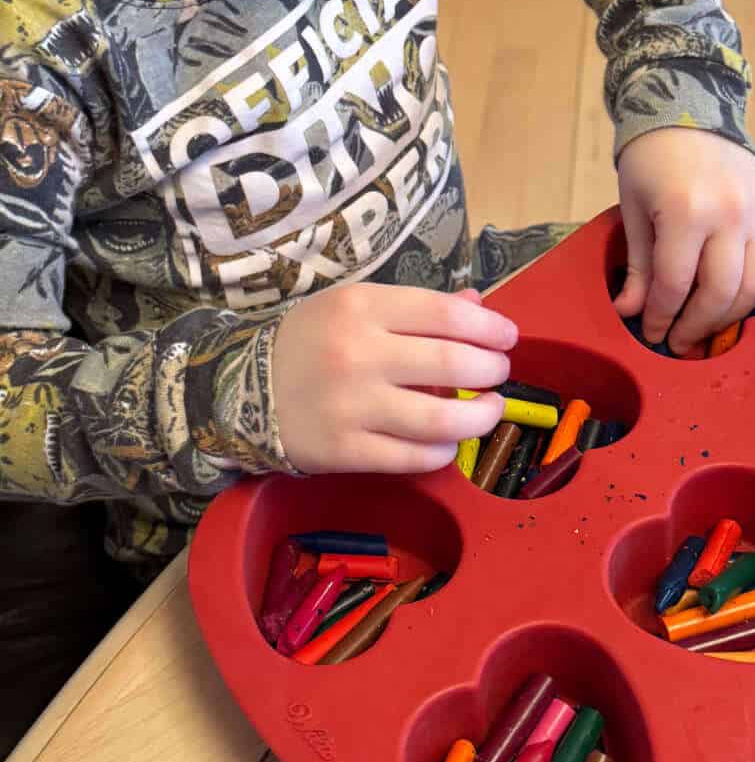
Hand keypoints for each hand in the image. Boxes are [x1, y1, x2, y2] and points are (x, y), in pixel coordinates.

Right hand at [273, 284, 513, 473]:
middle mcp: (358, 354)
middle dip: (491, 370)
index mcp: (363, 307)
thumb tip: (477, 305)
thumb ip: (418, 306)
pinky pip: (412, 457)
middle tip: (498, 372)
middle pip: (451, 364)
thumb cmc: (313, 340)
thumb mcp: (357, 305)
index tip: (508, 336)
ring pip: (440, 419)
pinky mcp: (344, 451)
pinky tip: (449, 440)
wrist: (240, 388)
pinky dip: (443, 450)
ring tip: (489, 409)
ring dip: (480, 416)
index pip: (446, 314)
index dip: (490, 326)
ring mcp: (351, 406)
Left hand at [612, 128, 754, 354]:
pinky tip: (730, 299)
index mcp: (686, 211)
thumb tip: (631, 311)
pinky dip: (752, 291)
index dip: (661, 317)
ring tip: (704, 327)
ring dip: (728, 317)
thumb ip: (639, 265)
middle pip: (719, 293)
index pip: (676, 285)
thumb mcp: (633, 208)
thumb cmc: (652, 159)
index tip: (651, 332)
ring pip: (753, 287)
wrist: (692, 107)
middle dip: (696, 326)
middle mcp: (730, 215)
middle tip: (679, 341)